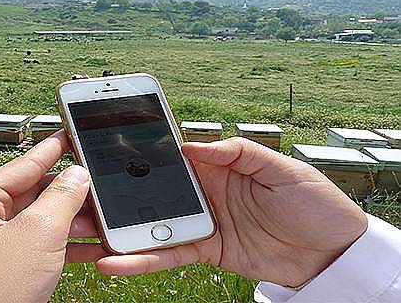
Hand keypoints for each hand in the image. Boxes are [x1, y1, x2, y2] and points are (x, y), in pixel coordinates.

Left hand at [0, 131, 107, 301]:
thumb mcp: (33, 239)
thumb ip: (60, 200)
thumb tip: (77, 176)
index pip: (20, 166)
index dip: (51, 150)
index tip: (70, 135)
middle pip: (29, 196)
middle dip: (67, 193)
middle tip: (98, 185)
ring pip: (34, 226)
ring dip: (68, 225)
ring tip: (101, 219)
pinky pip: (31, 252)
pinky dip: (59, 250)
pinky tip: (86, 250)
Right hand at [96, 137, 367, 286]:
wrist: (333, 253)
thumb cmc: (315, 203)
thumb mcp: (282, 169)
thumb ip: (238, 152)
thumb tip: (192, 146)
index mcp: (217, 166)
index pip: (170, 155)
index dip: (138, 150)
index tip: (102, 146)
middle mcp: (202, 192)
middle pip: (149, 190)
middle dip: (114, 192)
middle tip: (76, 193)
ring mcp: (200, 223)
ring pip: (150, 225)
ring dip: (117, 229)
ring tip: (81, 232)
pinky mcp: (204, 251)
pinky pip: (167, 255)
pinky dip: (140, 260)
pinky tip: (114, 262)